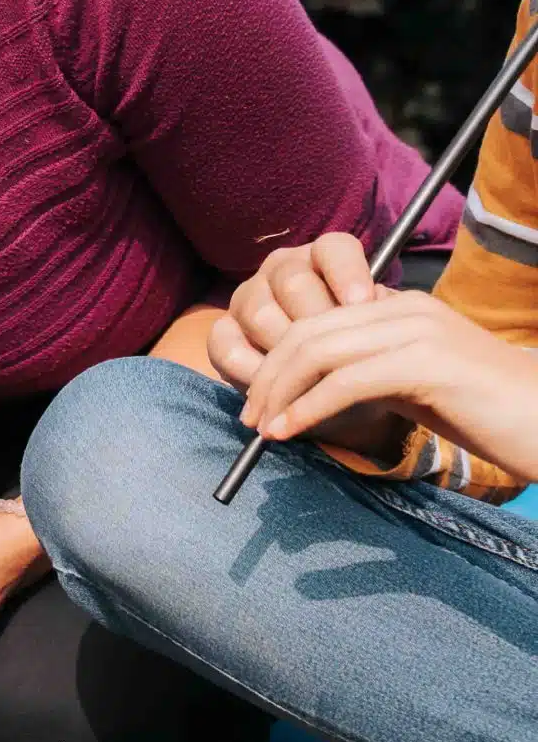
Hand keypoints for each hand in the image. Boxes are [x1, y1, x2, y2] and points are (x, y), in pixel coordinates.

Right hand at [209, 233, 376, 388]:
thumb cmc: (362, 356)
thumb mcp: (378, 335)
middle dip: (318, 323)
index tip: (362, 307)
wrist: (332, 394)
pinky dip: (253, 371)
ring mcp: (247, 298)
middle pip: (292, 282)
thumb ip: (378, 319)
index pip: (333, 249)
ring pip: (259, 313)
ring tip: (311, 380)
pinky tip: (278, 392)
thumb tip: (378, 309)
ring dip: (286, 351)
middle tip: (339, 356)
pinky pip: (227, 345)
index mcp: (323, 259)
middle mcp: (281, 270)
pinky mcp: (222, 331)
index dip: (347, 274)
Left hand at [239, 288, 537, 481]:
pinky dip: (307, 407)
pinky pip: (345, 381)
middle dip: (269, 376)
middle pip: (309, 333)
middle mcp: (407, 310)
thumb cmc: (491, 414)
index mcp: (403, 309)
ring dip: (280, 392)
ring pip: (319, 352)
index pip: (319, 323)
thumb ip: (372, 377)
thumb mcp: (419, 387)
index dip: (279, 361)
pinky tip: (289, 431)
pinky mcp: (427, 363)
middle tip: (249, 417)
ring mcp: (417, 332)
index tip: (259, 401)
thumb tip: (317, 395)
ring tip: (261, 429)